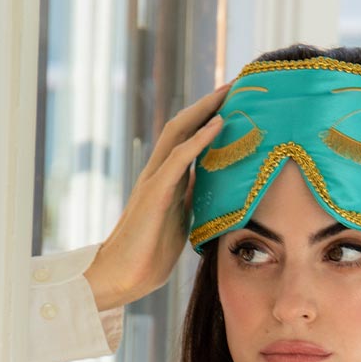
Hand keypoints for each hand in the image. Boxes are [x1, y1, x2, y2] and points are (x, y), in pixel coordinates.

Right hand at [84, 81, 232, 310]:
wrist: (124, 276)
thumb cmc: (150, 255)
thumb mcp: (181, 222)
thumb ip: (191, 201)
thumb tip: (211, 191)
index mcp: (166, 180)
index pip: (188, 139)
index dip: (210, 119)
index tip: (236, 105)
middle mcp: (158, 172)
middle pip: (183, 126)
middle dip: (209, 103)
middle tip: (236, 85)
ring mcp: (154, 180)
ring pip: (178, 132)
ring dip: (205, 110)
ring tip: (229, 92)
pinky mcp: (155, 192)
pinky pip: (179, 158)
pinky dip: (199, 138)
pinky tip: (218, 124)